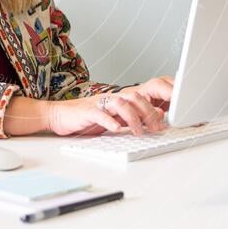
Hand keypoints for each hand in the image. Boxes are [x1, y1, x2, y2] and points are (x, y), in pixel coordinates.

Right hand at [47, 79, 172, 136]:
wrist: (59, 115)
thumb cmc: (88, 118)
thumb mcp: (116, 118)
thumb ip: (136, 115)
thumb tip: (160, 114)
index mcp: (120, 99)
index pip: (143, 97)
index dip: (156, 106)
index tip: (168, 120)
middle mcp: (111, 99)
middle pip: (135, 98)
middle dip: (148, 113)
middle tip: (157, 128)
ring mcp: (99, 104)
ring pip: (121, 103)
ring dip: (132, 118)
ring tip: (139, 131)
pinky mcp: (87, 112)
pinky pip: (100, 114)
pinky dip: (110, 121)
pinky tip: (116, 129)